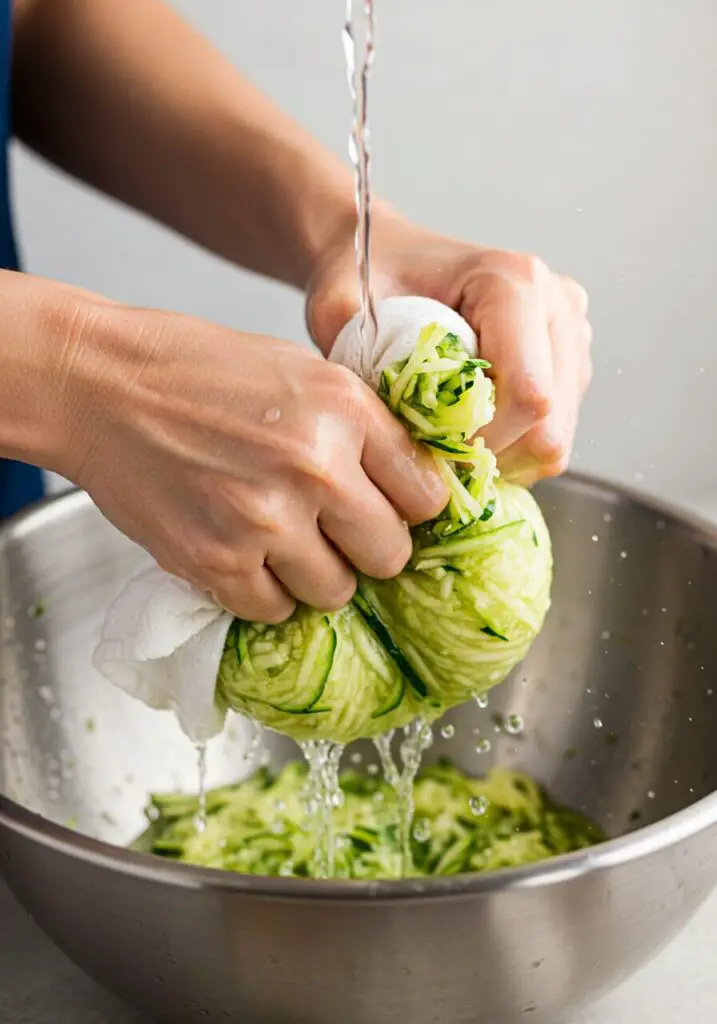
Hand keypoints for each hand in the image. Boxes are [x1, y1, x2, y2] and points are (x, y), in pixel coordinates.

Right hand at [63, 303, 446, 621]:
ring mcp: (265, 519)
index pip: (426, 495)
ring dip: (316, 575)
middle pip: (389, 554)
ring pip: (336, 592)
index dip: (409, 507)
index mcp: (345, 409)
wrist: (99, 384)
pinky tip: (244, 553)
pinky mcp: (215, 561)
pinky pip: (273, 609)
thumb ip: (359, 426)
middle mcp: (315, 467)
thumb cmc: (196, 370)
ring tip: (283, 540)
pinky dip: (264, 591)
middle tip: (337, 531)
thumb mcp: (300, 371)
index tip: (391, 509)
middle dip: (368, 548)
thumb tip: (408, 484)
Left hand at [307, 209, 591, 485]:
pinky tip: (470, 430)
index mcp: (511, 282)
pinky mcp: (569, 360)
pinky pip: (552, 433)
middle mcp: (556, 305)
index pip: (528, 395)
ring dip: (503, 456)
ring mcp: (569, 334)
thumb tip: (384, 433)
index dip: (482, 441)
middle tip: (437, 454)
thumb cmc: (368, 273)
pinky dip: (512, 447)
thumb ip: (359, 360)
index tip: (430, 446)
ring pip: (555, 438)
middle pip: (550, 427)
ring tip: (450, 439)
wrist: (387, 253)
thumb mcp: (342, 308)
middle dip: (493, 456)